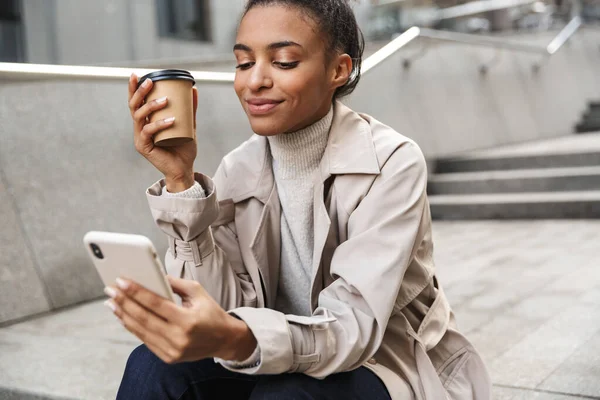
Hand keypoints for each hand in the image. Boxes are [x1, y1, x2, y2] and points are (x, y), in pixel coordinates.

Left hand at [104, 276, 256, 363]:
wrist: (224, 339)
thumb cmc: (211, 313)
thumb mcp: (198, 292)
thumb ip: (175, 283)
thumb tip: (152, 275)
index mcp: (188, 320)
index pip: (156, 304)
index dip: (136, 292)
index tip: (121, 281)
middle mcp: (179, 338)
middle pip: (144, 318)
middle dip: (124, 302)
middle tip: (111, 289)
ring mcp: (172, 350)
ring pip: (140, 331)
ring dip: (123, 315)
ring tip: (112, 302)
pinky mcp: (168, 358)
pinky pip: (145, 340)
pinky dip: (132, 327)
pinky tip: (124, 316)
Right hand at [128, 73, 198, 191]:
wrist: (184, 168)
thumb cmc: (183, 148)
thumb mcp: (188, 125)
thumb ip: (190, 109)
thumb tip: (194, 89)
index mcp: (146, 121)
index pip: (137, 102)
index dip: (134, 88)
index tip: (137, 75)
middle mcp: (140, 128)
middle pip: (134, 106)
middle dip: (140, 92)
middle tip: (150, 82)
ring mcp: (140, 137)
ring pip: (139, 117)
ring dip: (151, 106)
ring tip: (165, 101)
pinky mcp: (144, 147)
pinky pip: (148, 132)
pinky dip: (159, 124)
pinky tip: (171, 120)